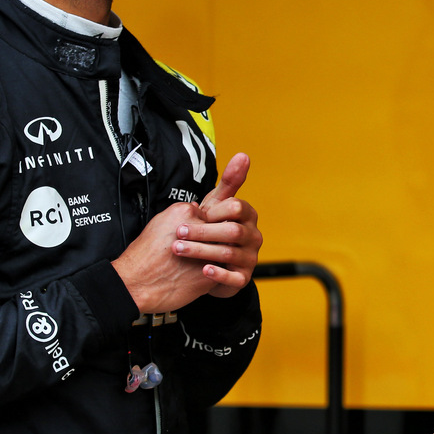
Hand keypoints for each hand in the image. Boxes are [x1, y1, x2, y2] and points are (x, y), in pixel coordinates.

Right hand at [112, 200, 220, 312]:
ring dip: (216, 257)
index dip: (206, 227)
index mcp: (185, 213)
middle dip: (214, 241)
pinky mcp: (209, 272)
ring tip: (197, 264)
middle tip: (201, 250)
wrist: (135, 284)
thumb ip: (180, 216)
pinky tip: (198, 276)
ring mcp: (207, 250)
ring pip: (223, 250)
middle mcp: (199, 229)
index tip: (199, 236)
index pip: (209, 214)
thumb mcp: (157, 224)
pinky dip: (213, 274)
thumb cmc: (143, 258)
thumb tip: (196, 208)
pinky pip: (220, 270)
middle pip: (219, 230)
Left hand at [173, 153, 261, 297]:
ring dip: (201, 251)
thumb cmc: (211, 228)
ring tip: (179, 249)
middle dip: (203, 231)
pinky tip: (201, 270)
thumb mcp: (217, 204)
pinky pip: (233, 278)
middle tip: (179, 232)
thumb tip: (244, 154)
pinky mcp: (242, 279)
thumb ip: (230, 181)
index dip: (214, 211)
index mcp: (248, 216)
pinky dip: (217, 273)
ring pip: (228, 254)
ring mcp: (250, 259)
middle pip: (232, 232)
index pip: (236, 208)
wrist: (207, 262)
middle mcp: (254, 237)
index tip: (193, 213)